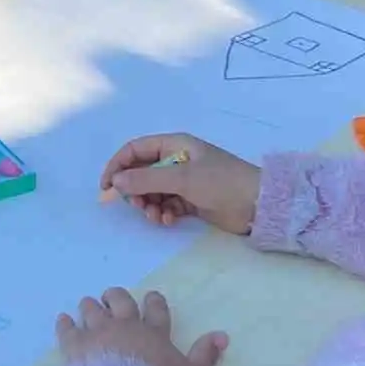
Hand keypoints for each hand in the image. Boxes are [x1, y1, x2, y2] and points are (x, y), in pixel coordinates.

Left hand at [58, 288, 226, 365]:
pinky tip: (63, 319)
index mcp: (154, 334)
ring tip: (87, 305)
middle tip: (111, 297)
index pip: (156, 310)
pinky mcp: (75, 345)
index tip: (150, 296)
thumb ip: (205, 356)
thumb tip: (223, 336)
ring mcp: (98, 333)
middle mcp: (125, 327)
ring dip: (90, 306)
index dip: (153, 302)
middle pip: (120, 301)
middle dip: (115, 297)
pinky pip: (67, 328)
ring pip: (92, 309)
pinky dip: (65, 323)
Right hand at [99, 133, 259, 232]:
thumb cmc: (221, 182)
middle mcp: (176, 160)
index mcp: (174, 144)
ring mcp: (184, 180)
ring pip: (152, 191)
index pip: (135, 150)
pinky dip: (163, 212)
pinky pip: (166, 204)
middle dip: (135, 190)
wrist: (258, 204)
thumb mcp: (182, 178)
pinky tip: (168, 220)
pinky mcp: (191, 199)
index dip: (117, 166)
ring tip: (155, 217)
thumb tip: (115, 183)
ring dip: (148, 204)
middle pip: (141, 172)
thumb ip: (146, 179)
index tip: (106, 188)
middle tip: (137, 206)